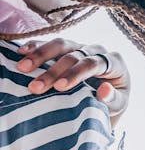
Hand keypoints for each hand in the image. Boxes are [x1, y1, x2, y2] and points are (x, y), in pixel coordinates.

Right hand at [15, 38, 130, 124]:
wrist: (109, 94)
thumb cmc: (114, 101)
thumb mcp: (118, 104)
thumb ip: (113, 99)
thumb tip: (104, 90)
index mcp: (114, 62)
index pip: (93, 64)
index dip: (75, 74)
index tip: (59, 87)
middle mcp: (98, 50)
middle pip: (74, 55)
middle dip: (53, 71)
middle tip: (35, 86)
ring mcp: (82, 46)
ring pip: (61, 45)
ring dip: (40, 55)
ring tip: (22, 67)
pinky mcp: (68, 47)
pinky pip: (51, 44)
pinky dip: (36, 47)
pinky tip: (22, 52)